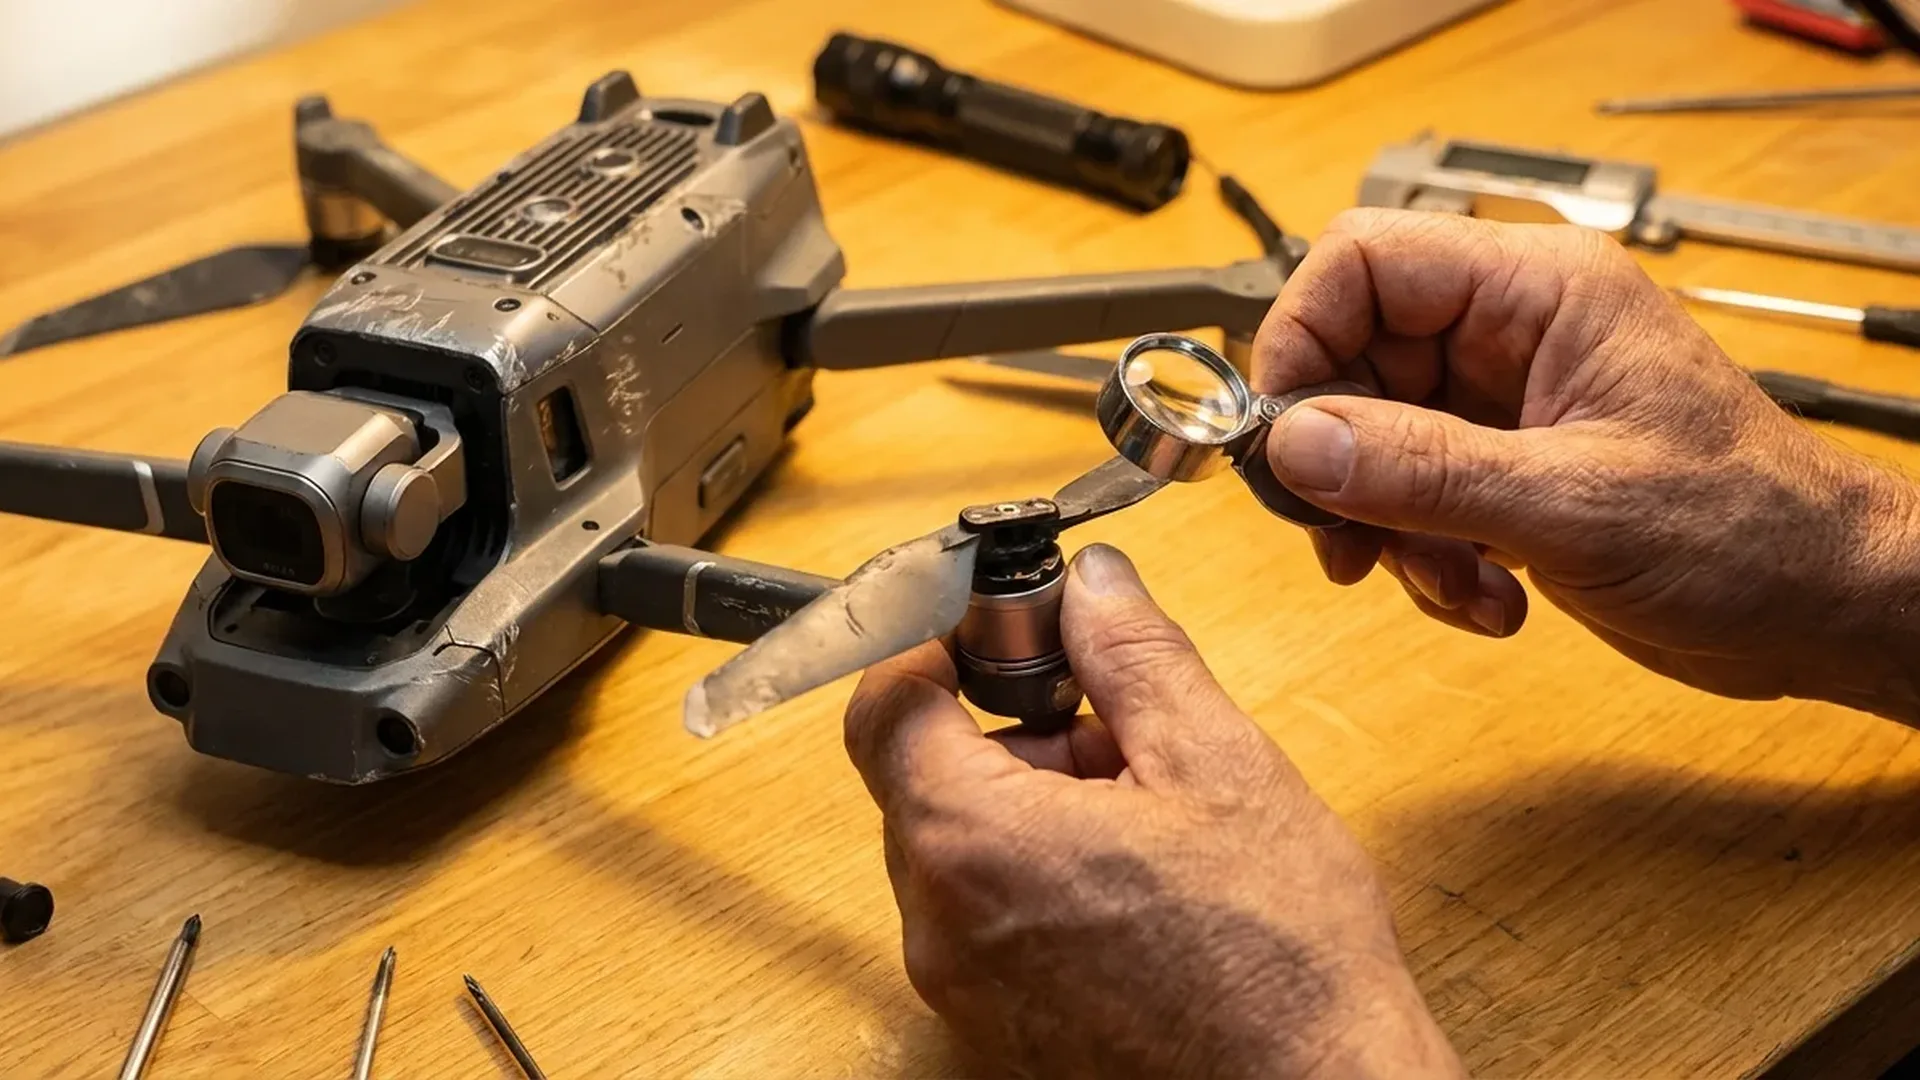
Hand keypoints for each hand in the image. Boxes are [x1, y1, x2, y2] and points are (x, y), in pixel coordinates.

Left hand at [844, 544, 1463, 1078]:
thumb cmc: (1278, 955)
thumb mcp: (1214, 763)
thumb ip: (1132, 654)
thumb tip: (1091, 583)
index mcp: (971, 840)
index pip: (884, 707)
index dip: (938, 650)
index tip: (1003, 634)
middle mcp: (938, 923)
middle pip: (925, 778)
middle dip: (1012, 733)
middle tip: (1115, 732)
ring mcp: (960, 988)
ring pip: (961, 847)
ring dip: (1033, 807)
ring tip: (1146, 822)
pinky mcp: (993, 1030)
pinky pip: (984, 917)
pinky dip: (1039, 877)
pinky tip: (1136, 885)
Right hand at [1256, 209, 1919, 720]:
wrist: (1816, 608)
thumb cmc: (1751, 530)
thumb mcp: (1571, 502)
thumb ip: (1422, 470)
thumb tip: (1297, 441)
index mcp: (1539, 291)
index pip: (1364, 261)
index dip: (1302, 338)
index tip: (1281, 432)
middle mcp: (1510, 333)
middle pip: (1350, 360)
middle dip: (1341, 462)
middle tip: (1344, 537)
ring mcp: (1501, 402)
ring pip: (1367, 441)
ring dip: (1386, 528)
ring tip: (1448, 582)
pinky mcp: (1498, 467)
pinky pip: (1404, 497)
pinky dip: (1422, 558)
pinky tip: (1485, 595)